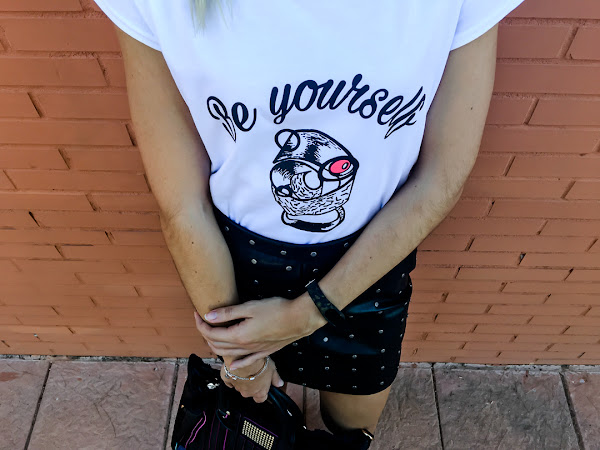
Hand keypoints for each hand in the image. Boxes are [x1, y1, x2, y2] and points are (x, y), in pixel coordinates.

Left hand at [194, 294, 326, 369]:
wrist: (300, 319)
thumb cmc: (276, 309)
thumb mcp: (250, 307)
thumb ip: (228, 313)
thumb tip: (208, 316)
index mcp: (239, 335)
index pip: (212, 333)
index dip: (201, 324)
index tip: (197, 313)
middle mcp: (244, 347)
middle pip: (218, 345)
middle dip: (206, 334)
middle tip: (202, 321)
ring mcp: (255, 351)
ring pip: (229, 354)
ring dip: (217, 346)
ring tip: (212, 334)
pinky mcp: (265, 352)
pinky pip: (247, 361)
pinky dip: (236, 363)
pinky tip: (232, 364)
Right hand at [220, 357, 283, 402]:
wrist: (244, 357)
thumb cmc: (259, 364)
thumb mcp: (272, 370)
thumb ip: (276, 378)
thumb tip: (280, 383)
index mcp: (260, 392)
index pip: (261, 399)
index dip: (262, 393)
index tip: (263, 387)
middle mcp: (248, 393)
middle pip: (250, 393)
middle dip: (251, 386)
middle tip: (254, 374)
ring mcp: (237, 387)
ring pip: (240, 387)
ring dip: (242, 380)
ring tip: (245, 369)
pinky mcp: (227, 380)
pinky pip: (229, 381)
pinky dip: (231, 377)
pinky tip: (235, 370)